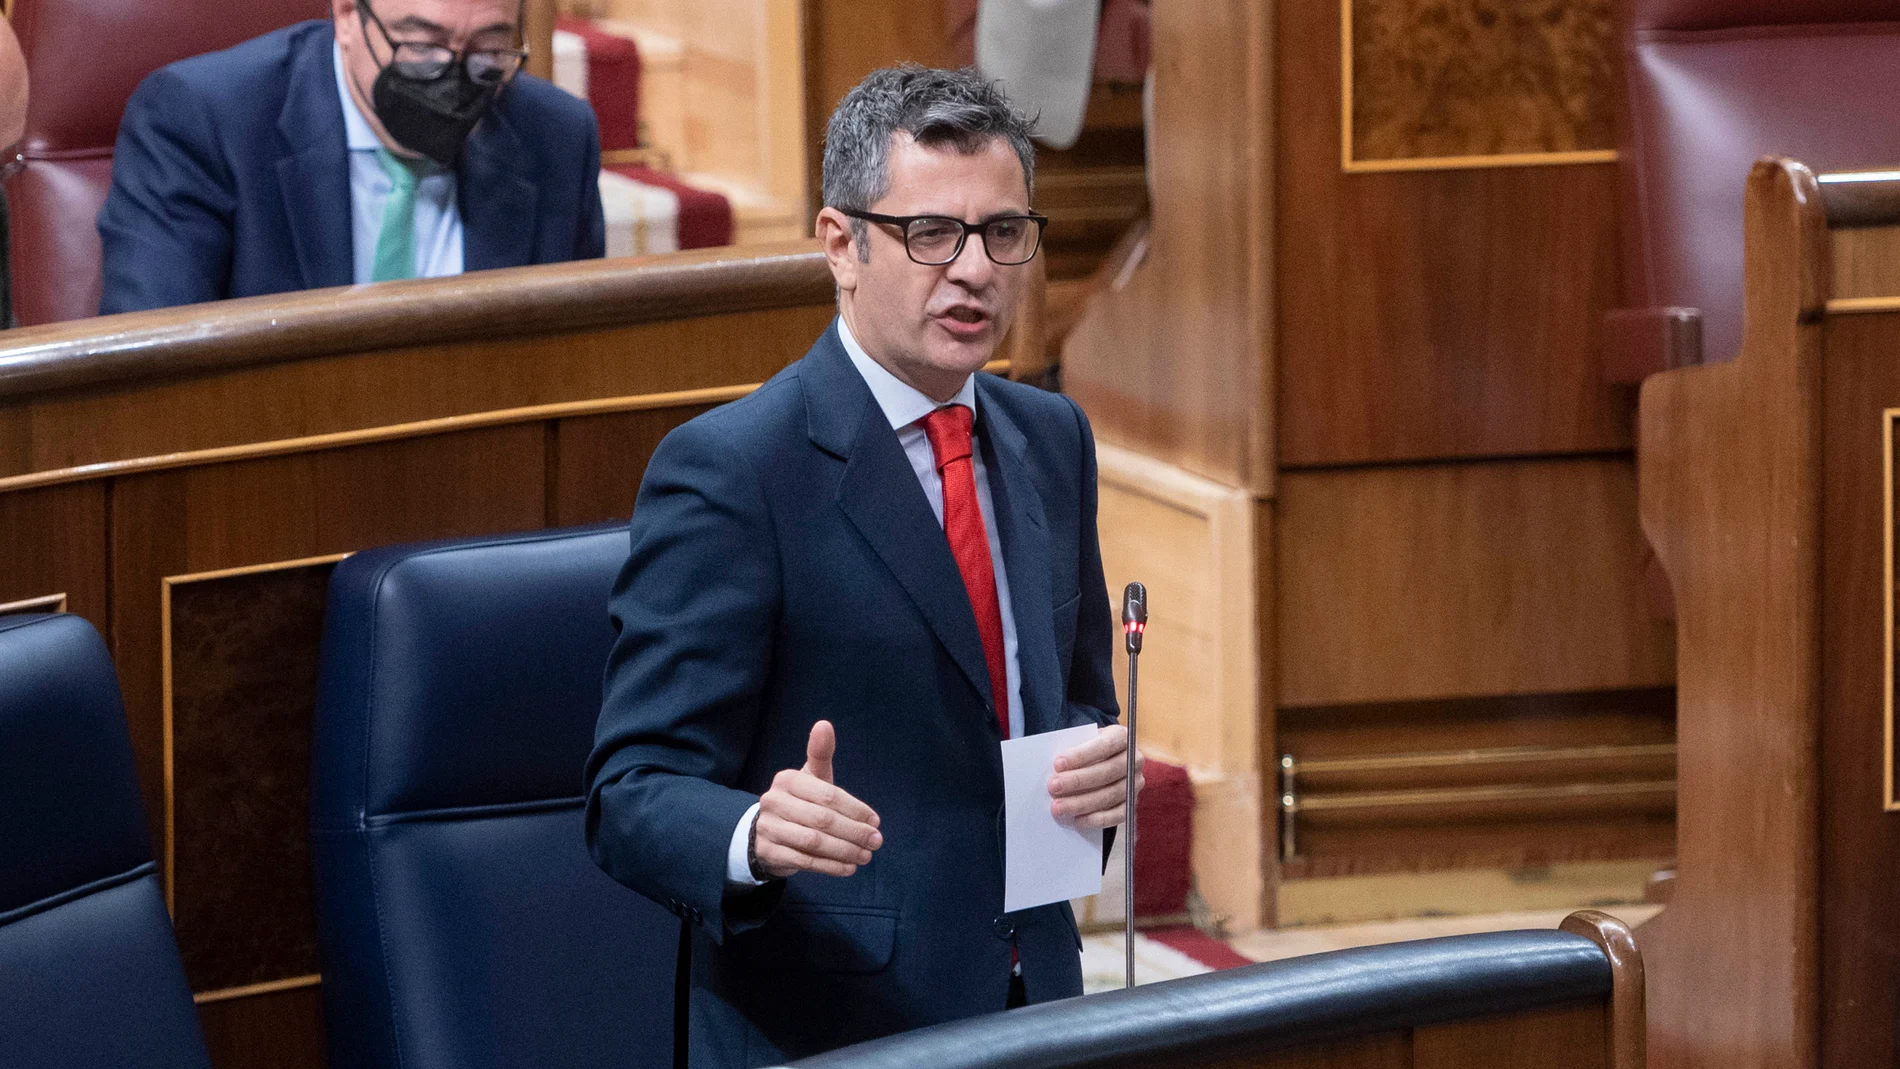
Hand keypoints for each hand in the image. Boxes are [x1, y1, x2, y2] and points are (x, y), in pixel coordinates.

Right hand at [752, 721, 883, 878]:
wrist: (767, 831)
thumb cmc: (800, 801)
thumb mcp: (811, 777)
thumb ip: (820, 753)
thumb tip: (824, 724)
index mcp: (787, 780)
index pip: (828, 795)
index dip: (855, 809)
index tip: (876, 821)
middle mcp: (774, 802)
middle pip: (822, 820)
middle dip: (854, 832)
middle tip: (876, 842)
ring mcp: (769, 828)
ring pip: (814, 843)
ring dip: (845, 851)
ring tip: (866, 856)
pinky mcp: (769, 852)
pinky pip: (805, 861)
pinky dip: (831, 866)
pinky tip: (850, 868)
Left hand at [1048, 724, 1143, 829]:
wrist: (1107, 759)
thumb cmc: (1089, 748)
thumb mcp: (1084, 740)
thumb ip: (1074, 749)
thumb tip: (1054, 769)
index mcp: (1122, 737)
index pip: (1104, 746)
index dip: (1081, 755)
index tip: (1057, 763)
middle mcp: (1134, 760)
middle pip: (1107, 772)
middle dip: (1077, 781)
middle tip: (1053, 787)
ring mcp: (1135, 783)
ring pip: (1110, 795)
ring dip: (1081, 803)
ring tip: (1058, 807)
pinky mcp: (1133, 803)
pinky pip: (1117, 815)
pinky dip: (1097, 819)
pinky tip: (1077, 820)